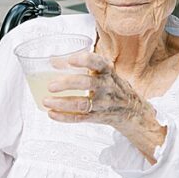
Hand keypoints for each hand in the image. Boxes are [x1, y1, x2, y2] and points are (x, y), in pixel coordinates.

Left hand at [42, 51, 165, 160]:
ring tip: (46, 101)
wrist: (132, 110)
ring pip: (82, 104)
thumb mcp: (102, 72)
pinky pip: (80, 118)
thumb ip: (80, 65)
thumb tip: (52, 61)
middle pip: (88, 83)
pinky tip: (51, 113)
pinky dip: (64, 117)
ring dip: (62, 103)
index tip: (70, 59)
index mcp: (107, 72)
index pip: (98, 63)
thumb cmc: (111, 85)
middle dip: (68, 84)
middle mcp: (107, 87)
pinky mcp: (97, 117)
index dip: (84, 60)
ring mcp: (103, 104)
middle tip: (50, 85)